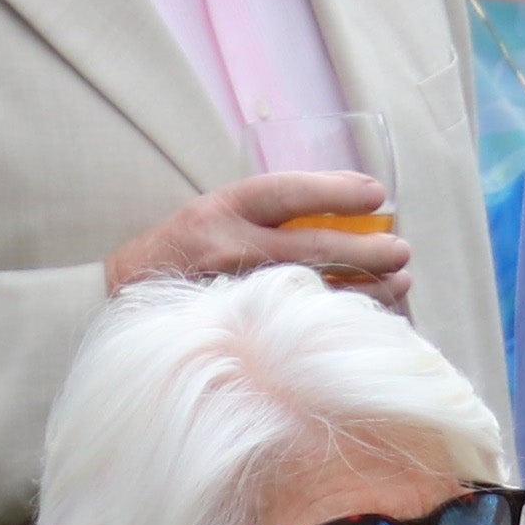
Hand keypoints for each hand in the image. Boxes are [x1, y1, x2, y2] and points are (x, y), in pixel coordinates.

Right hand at [107, 173, 411, 309]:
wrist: (122, 301)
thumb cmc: (185, 253)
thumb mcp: (216, 215)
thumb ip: (269, 212)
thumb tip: (352, 201)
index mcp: (221, 210)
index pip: (286, 192)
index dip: (335, 191)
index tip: (377, 194)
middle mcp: (225, 249)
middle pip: (311, 248)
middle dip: (366, 250)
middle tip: (402, 250)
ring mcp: (231, 296)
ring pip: (313, 293)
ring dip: (365, 290)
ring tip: (401, 284)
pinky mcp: (235, 333)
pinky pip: (298, 331)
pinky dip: (339, 324)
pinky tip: (371, 319)